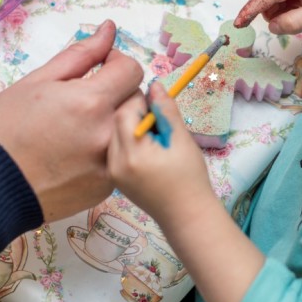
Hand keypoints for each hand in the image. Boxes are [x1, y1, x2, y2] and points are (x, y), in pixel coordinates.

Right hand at [0, 20, 143, 221]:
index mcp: (90, 102)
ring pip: (129, 131)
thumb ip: (80, 54)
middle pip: (135, 100)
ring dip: (113, 122)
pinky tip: (73, 153)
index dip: (117, 63)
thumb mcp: (36, 81)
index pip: (132, 71)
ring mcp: (107, 165)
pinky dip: (103, 151)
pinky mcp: (104, 189)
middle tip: (84, 99)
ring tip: (77, 128)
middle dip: (117, 92)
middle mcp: (106, 134)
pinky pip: (117, 159)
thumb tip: (108, 30)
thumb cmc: (1, 129)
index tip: (101, 67)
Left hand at [107, 81, 214, 225]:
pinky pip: (116, 148)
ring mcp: (112, 172)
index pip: (124, 112)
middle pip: (116, 122)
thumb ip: (166, 111)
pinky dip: (129, 141)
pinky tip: (147, 149)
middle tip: (157, 120)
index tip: (156, 103)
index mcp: (132, 153)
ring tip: (154, 137)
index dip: (139, 101)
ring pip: (114, 134)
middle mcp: (115, 163)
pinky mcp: (114, 177)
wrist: (186, 216)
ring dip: (131, 126)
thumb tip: (154, 84)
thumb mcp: (181, 140)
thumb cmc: (190, 178)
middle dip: (134, 113)